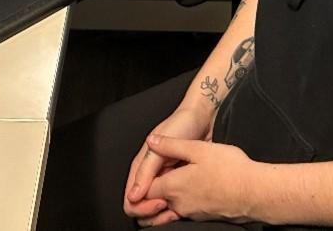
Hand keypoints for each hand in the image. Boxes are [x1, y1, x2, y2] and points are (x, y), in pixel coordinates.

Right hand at [123, 105, 212, 222]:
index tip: (161, 203)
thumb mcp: (160, 147)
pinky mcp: (178, 181)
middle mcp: (150, 176)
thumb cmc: (180, 125)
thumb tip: (133, 196)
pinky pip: (171, 202)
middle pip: (142, 208)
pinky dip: (175, 208)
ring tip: (179, 210)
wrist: (202, 117)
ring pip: (156, 208)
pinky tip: (186, 205)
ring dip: (164, 214)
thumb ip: (146, 170)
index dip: (143, 207)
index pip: (131, 200)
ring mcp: (164, 179)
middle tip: (171, 209)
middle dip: (153, 215)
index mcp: (140, 168)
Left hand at [141, 134, 261, 225]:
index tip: (145, 174)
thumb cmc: (229, 169)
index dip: (141, 184)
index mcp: (173, 187)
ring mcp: (192, 212)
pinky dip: (184, 200)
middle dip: (153, 192)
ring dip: (169, 196)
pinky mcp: (205, 216)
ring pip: (171, 207)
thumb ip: (171, 145)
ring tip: (177, 179)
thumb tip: (152, 141)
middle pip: (156, 202)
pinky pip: (186, 210)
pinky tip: (194, 187)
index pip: (145, 191)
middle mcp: (179, 204)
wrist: (256, 192)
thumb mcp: (198, 149)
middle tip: (158, 174)